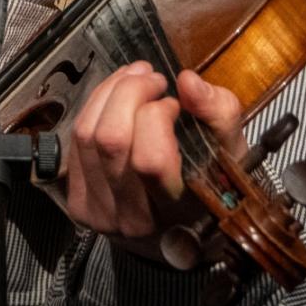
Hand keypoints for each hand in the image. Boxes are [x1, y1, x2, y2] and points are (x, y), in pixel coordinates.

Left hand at [65, 61, 244, 241]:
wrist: (180, 229)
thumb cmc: (212, 184)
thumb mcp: (230, 152)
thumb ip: (219, 113)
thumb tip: (187, 81)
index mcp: (177, 215)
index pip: (149, 161)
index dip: (157, 117)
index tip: (174, 104)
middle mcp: (133, 220)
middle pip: (111, 140)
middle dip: (129, 92)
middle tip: (153, 78)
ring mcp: (99, 213)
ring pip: (87, 134)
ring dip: (109, 91)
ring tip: (135, 76)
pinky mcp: (78, 201)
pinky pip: (75, 140)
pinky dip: (94, 105)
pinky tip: (115, 94)